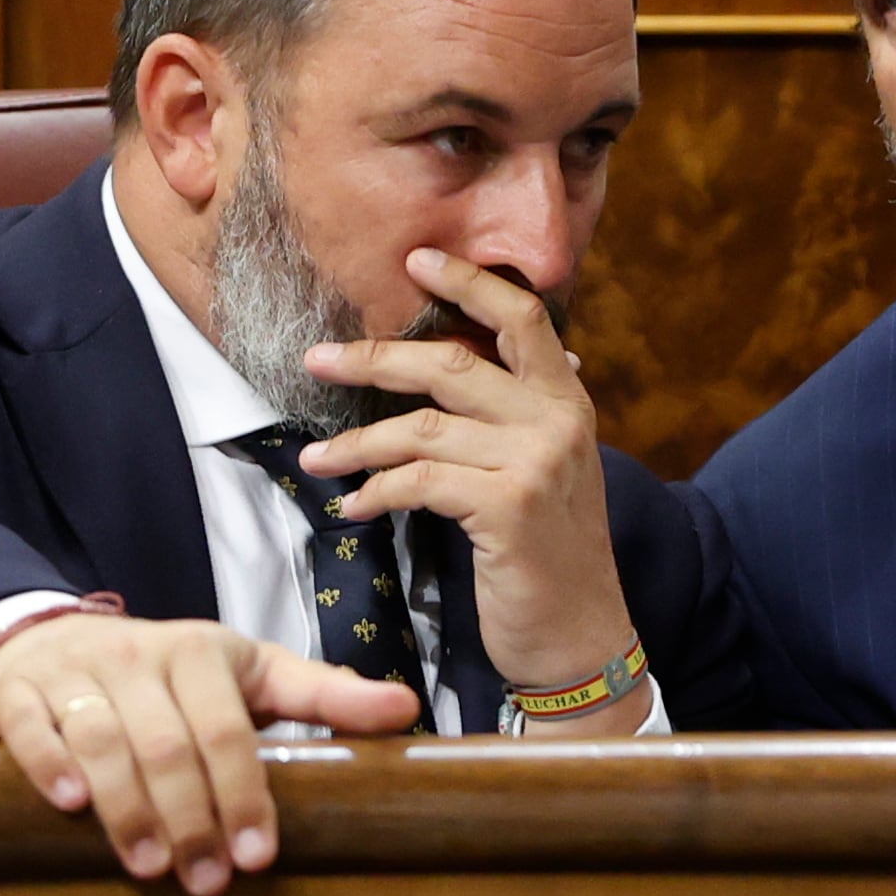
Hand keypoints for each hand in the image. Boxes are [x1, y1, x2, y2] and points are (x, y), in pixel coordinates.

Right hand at [0, 612, 416, 895]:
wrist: (54, 640)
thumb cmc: (167, 672)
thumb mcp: (249, 673)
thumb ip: (322, 695)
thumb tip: (405, 711)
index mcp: (201, 652)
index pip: (229, 728)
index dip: (245, 793)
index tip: (258, 856)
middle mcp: (138, 657)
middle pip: (169, 744)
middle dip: (192, 819)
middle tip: (207, 884)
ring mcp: (76, 674)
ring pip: (104, 740)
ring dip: (128, 809)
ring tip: (151, 868)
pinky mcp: (20, 693)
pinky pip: (33, 727)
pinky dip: (50, 765)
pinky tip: (69, 806)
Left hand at [301, 249, 645, 728]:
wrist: (581, 636)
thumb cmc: (547, 554)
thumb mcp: (543, 469)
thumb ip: (509, 418)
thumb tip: (443, 370)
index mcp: (566, 399)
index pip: (522, 316)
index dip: (468, 282)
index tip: (417, 259)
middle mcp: (557, 420)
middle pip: (451, 363)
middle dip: (373, 358)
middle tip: (316, 359)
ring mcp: (536, 462)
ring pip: (422, 428)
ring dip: (356, 442)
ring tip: (314, 458)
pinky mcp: (509, 507)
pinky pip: (419, 482)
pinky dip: (376, 491)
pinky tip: (353, 505)